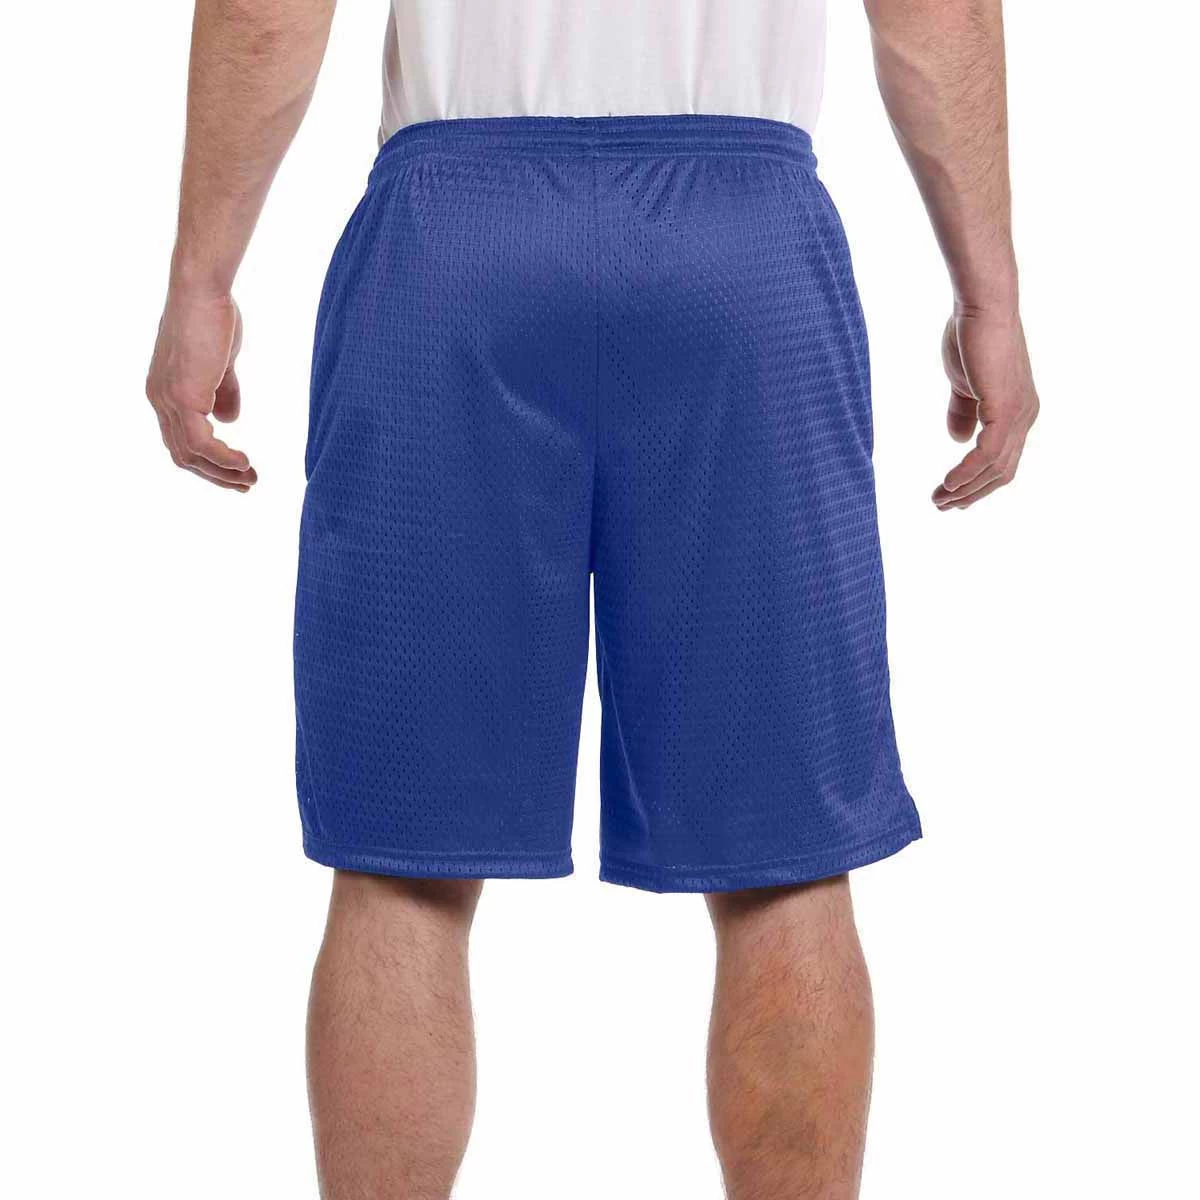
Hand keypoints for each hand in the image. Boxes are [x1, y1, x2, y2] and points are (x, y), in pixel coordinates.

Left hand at [145, 289, 256, 490]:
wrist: (201, 290)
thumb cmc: (213, 315)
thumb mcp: (220, 361)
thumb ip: (223, 391)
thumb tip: (229, 420)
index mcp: (164, 392)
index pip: (181, 440)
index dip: (208, 461)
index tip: (237, 470)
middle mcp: (160, 400)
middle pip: (182, 454)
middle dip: (216, 475)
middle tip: (246, 484)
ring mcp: (168, 400)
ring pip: (192, 454)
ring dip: (223, 472)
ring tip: (250, 478)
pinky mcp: (183, 398)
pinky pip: (202, 443)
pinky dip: (223, 459)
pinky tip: (243, 462)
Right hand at [932, 308, 1038, 509]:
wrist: (982, 308)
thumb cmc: (972, 337)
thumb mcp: (964, 384)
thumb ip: (962, 412)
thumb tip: (958, 440)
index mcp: (1017, 412)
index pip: (1002, 460)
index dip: (977, 482)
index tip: (951, 495)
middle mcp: (1025, 417)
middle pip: (1002, 471)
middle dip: (971, 493)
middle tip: (941, 505)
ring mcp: (1019, 414)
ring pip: (996, 468)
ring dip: (965, 488)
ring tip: (939, 499)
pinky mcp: (1006, 409)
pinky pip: (988, 454)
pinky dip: (967, 472)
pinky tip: (949, 483)